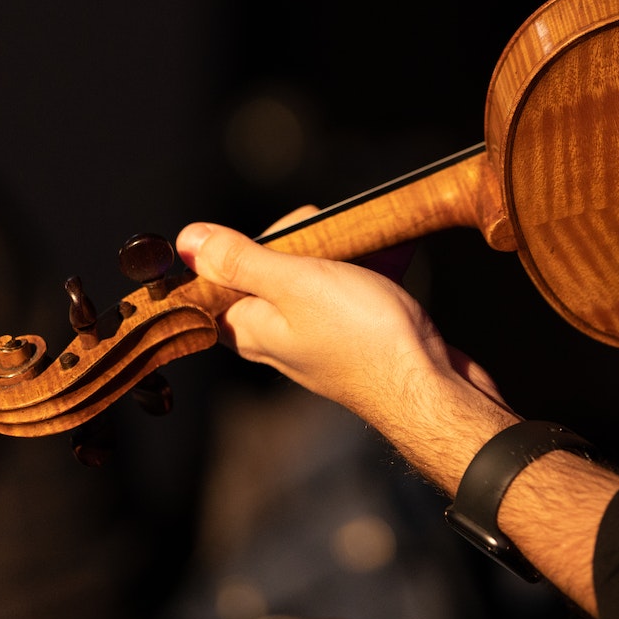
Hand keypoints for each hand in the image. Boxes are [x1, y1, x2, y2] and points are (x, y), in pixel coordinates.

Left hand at [179, 214, 618, 614]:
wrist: (431, 387)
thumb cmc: (366, 338)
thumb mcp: (296, 282)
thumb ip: (241, 260)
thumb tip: (187, 242)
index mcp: (251, 328)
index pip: (219, 278)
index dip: (246, 243)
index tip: (285, 232)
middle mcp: (278, 339)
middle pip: (268, 272)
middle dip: (300, 241)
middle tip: (331, 235)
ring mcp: (318, 341)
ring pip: (312, 279)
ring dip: (337, 253)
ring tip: (365, 244)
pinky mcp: (355, 340)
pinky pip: (348, 293)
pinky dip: (365, 271)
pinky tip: (386, 261)